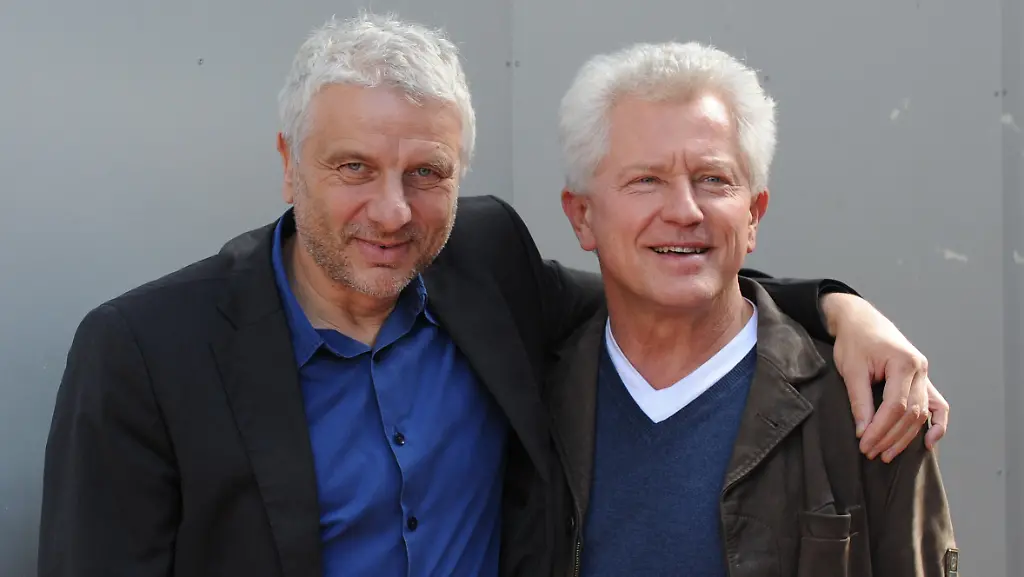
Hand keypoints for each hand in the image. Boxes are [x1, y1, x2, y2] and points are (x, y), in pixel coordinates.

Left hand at [821, 293, 949, 462]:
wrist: (861, 321)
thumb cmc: (854, 342)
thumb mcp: (851, 370)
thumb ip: (859, 401)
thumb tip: (863, 432)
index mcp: (904, 363)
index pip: (895, 406)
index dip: (880, 429)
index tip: (864, 444)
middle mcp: (920, 370)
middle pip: (911, 413)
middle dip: (890, 437)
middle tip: (871, 452)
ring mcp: (925, 375)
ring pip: (922, 413)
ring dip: (906, 437)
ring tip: (887, 454)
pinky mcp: (922, 379)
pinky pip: (938, 405)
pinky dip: (937, 424)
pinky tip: (929, 443)